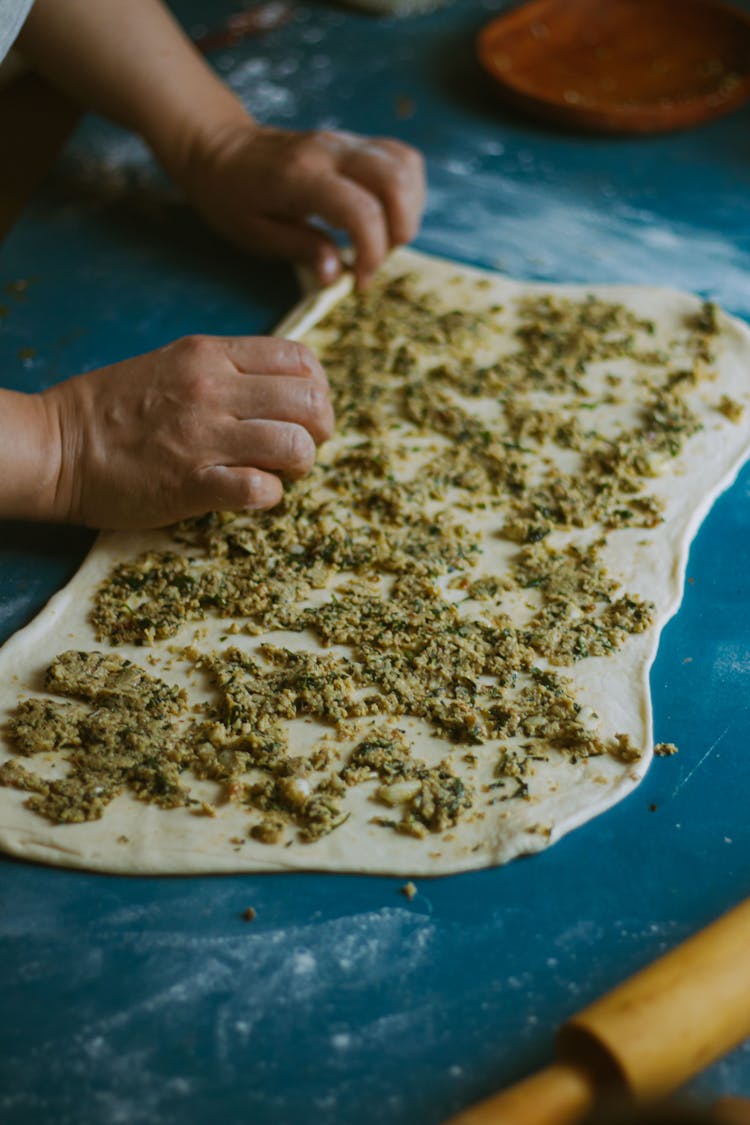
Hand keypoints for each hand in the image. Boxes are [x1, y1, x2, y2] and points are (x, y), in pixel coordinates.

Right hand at [41, 335, 332, 528]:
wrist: (57, 447)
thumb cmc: (113, 409)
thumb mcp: (173, 364)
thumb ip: (226, 371)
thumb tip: (282, 390)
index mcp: (210, 355)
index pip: (299, 358)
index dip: (318, 387)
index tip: (305, 410)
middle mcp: (213, 389)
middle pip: (310, 401)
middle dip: (320, 430)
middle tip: (302, 447)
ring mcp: (203, 436)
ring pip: (295, 444)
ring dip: (300, 464)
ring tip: (281, 472)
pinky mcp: (192, 483)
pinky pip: (260, 488)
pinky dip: (268, 495)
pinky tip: (252, 494)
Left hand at [180, 123, 425, 286]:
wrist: (220, 148)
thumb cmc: (232, 196)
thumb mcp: (254, 233)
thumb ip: (301, 249)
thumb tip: (335, 276)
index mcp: (302, 177)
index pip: (361, 210)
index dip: (371, 253)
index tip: (358, 281)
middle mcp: (331, 151)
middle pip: (396, 180)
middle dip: (400, 230)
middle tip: (375, 260)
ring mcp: (346, 141)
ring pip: (406, 164)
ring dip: (408, 210)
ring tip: (382, 239)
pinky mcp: (356, 142)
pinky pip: (401, 158)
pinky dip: (407, 191)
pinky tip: (385, 217)